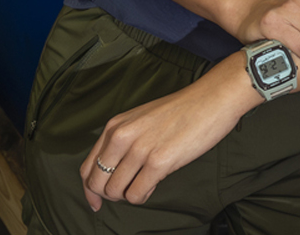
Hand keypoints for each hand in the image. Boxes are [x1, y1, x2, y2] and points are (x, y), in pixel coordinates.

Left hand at [80, 65, 253, 209]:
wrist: (212, 99)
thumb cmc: (181, 110)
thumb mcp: (141, 119)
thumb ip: (123, 142)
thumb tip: (112, 174)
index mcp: (116, 126)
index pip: (87, 167)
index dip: (90, 190)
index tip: (97, 201)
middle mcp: (122, 136)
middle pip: (97, 183)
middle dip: (110, 195)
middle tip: (128, 191)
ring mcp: (140, 149)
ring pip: (115, 192)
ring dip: (128, 195)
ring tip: (145, 184)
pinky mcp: (159, 162)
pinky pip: (136, 194)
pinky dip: (143, 195)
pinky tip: (154, 184)